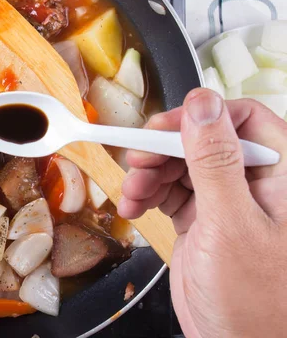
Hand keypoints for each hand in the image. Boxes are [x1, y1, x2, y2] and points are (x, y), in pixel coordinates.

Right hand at [118, 88, 286, 337]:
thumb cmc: (256, 301)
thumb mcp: (231, 224)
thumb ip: (216, 161)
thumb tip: (204, 104)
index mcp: (282, 176)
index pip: (244, 119)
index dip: (200, 116)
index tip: (163, 127)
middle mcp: (255, 184)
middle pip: (204, 141)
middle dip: (165, 150)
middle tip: (138, 161)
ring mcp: (226, 202)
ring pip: (181, 165)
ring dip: (150, 175)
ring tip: (132, 194)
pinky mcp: (202, 220)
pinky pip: (170, 192)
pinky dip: (147, 196)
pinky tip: (134, 208)